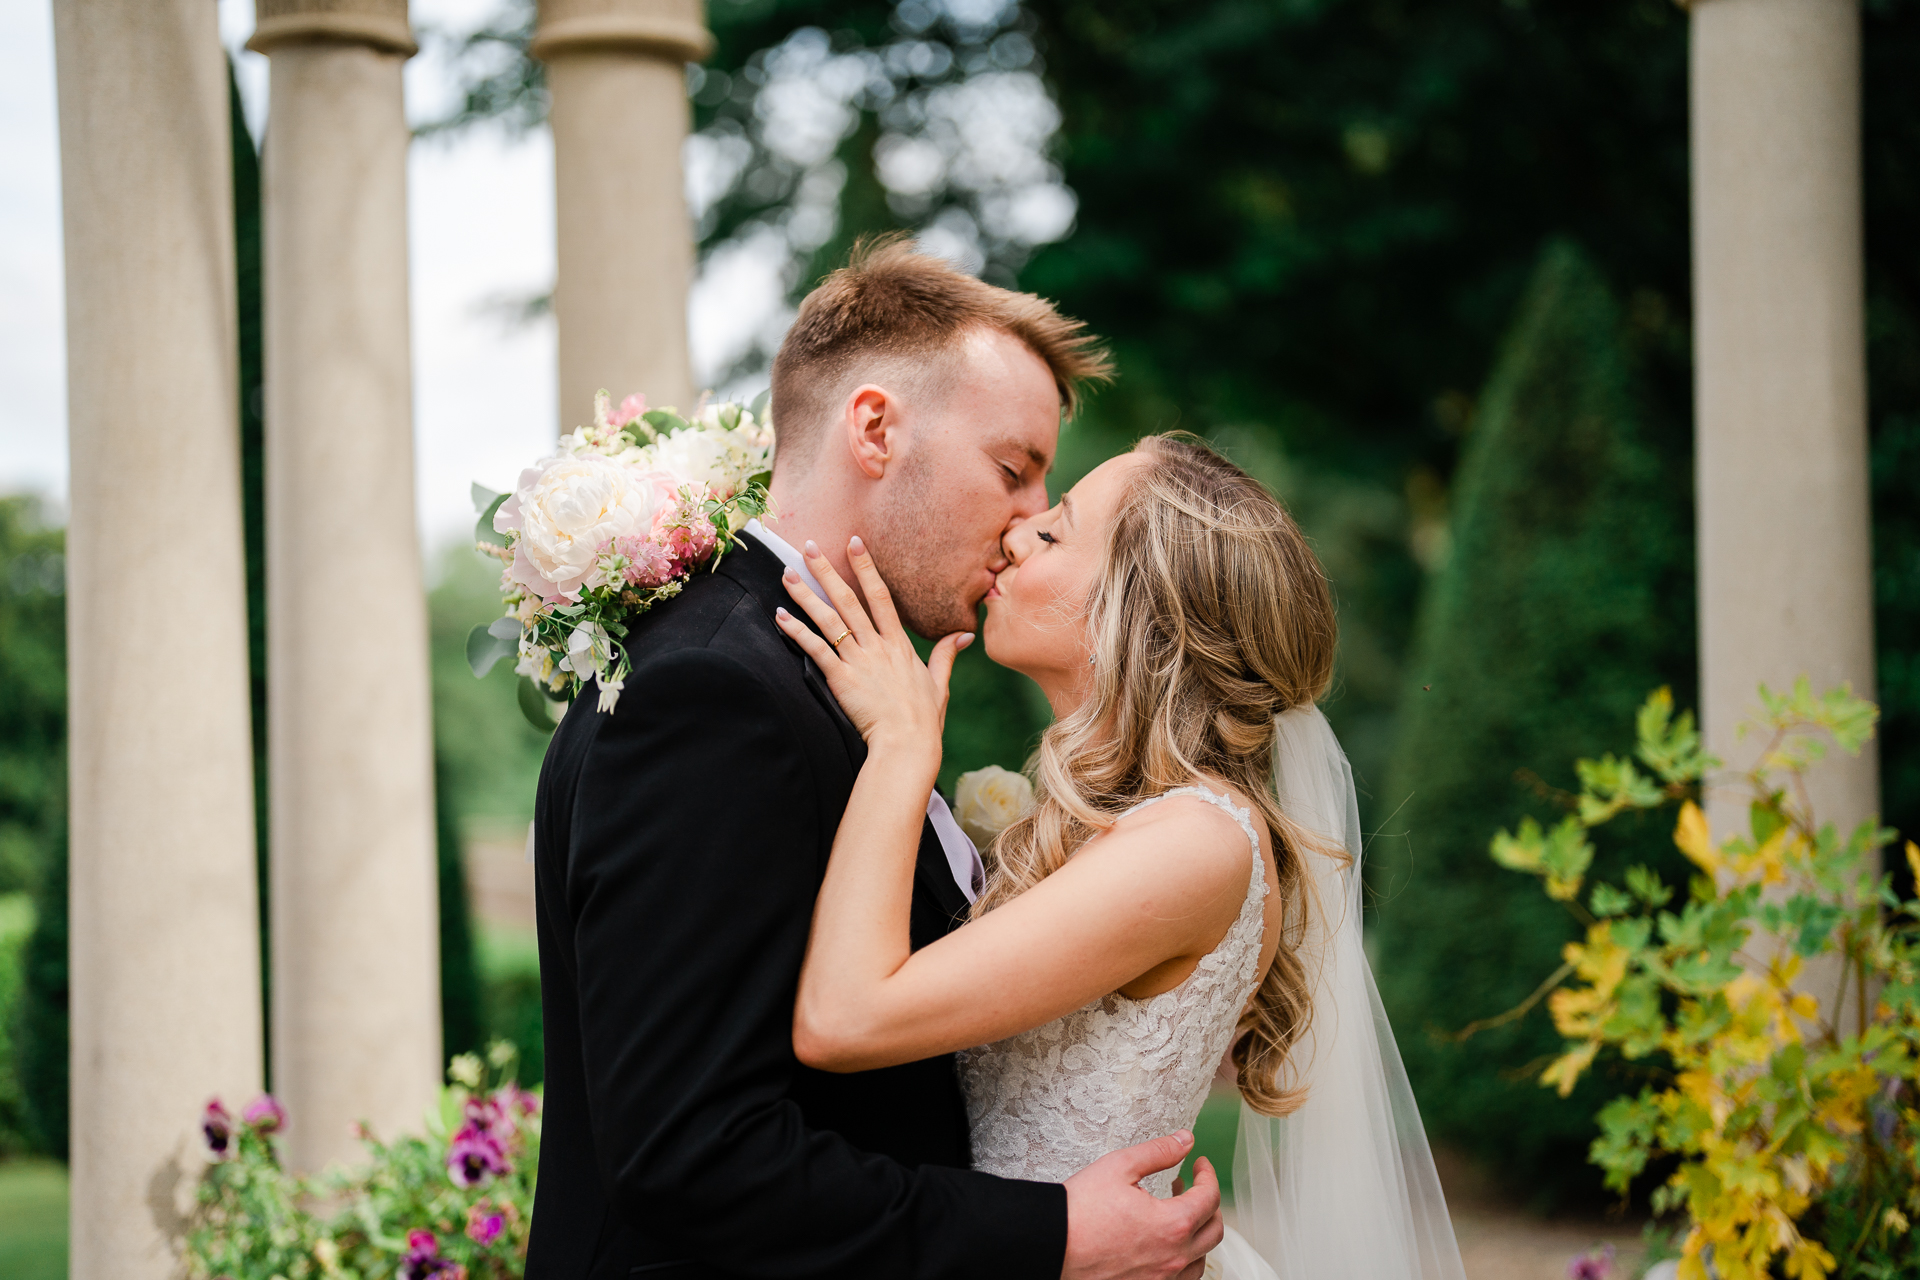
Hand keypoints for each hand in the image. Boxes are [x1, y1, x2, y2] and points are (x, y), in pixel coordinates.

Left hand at [773, 536, 971, 762]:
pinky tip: (781, 616)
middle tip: (808, 546)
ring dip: (806, 595)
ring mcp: (859, 661)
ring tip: (786, 573)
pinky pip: (816, 649)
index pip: (881, 596)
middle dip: (826, 571)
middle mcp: (877, 646)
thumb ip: (946, 655)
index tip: (853, 543)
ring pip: (828, 620)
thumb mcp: (940, 684)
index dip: (866, 568)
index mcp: (899, 645)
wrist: (908, 745)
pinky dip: (797, 632)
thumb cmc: (924, 721)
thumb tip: (964, 636)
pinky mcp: (842, 679)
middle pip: (848, 600)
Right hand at [1061, 1133, 1223, 1279]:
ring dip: (1198, 1234)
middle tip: (1190, 1186)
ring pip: (1200, 1260)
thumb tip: (1186, 1140)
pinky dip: (1184, 1260)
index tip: (1199, 1165)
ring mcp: (1160, 1279)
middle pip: (1213, 1231)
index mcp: (1173, 1225)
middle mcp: (1173, 1258)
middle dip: (1208, 1203)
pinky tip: (1168, 1245)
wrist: (1051, 1245)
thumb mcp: (1120, 1166)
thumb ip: (1159, 1151)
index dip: (1207, 1175)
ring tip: (1179, 1215)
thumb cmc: (1080, 1209)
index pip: (1209, 1197)